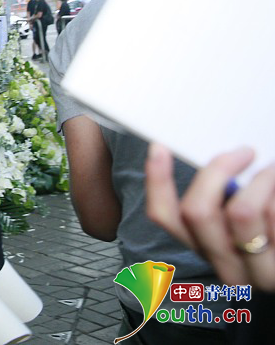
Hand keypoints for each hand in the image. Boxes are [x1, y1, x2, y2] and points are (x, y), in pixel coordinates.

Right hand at [145, 144, 274, 290]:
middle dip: (219, 170)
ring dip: (262, 179)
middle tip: (244, 152)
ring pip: (240, 211)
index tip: (160, 147)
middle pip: (197, 211)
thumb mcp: (250, 222)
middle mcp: (228, 268)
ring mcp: (259, 273)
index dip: (157, 181)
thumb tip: (221, 162)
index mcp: (208, 250)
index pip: (165, 217)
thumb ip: (228, 198)